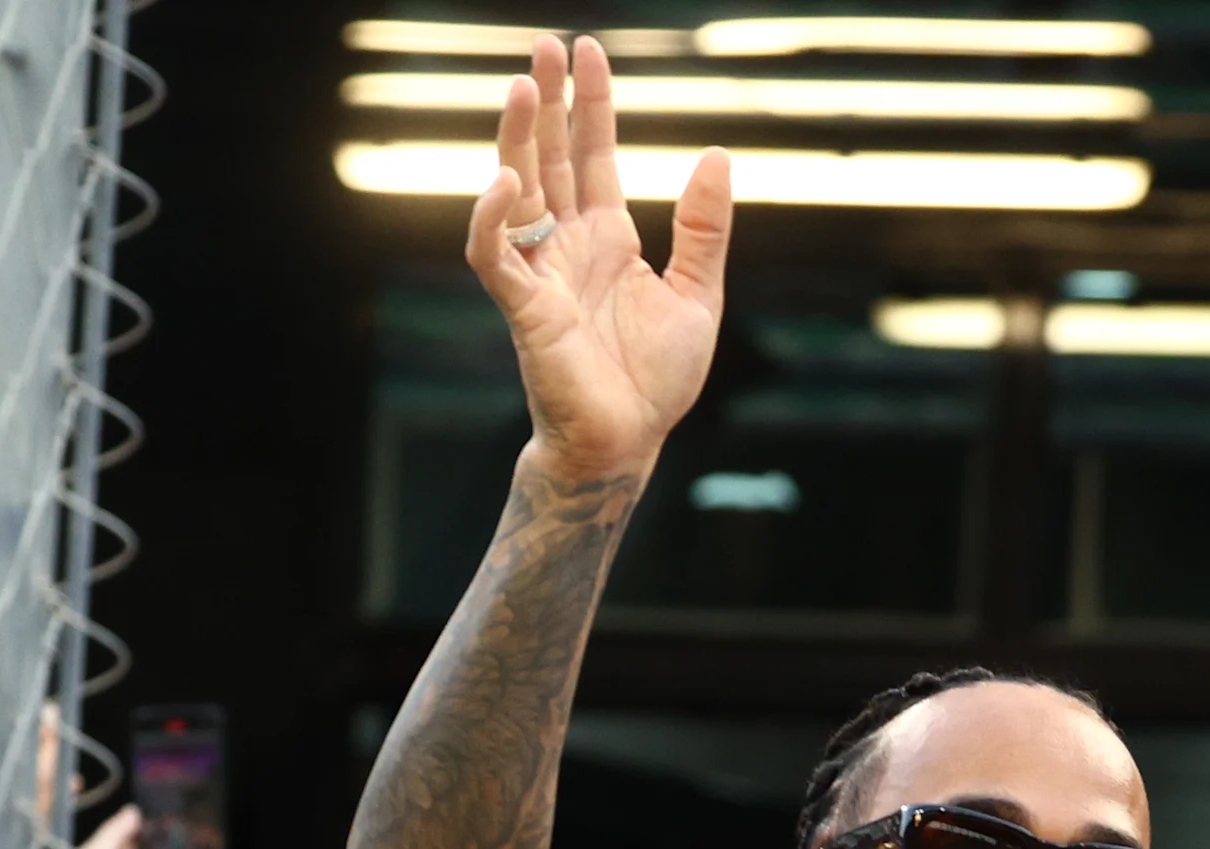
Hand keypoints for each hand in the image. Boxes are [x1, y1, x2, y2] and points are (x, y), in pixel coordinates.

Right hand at [471, 39, 731, 487]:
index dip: (590, 105)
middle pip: (548, 158)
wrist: (629, 443)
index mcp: (607, 238)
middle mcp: (567, 246)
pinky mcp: (523, 308)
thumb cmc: (656, 380)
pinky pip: (493, 254)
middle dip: (545, 102)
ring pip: (515, 192)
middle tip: (544, 45)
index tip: (589, 52)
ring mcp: (541, 273)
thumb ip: (705, 229)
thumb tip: (718, 156)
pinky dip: (491, 218)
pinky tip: (505, 180)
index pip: (592, 155)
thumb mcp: (698, 293)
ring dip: (514, 139)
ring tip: (522, 85)